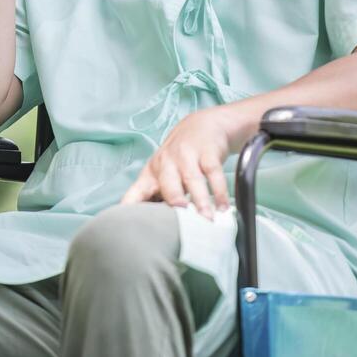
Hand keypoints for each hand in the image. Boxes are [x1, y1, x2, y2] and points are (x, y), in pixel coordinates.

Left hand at [120, 108, 237, 218]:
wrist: (204, 125)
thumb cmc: (180, 158)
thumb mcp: (165, 174)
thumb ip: (160, 198)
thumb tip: (157, 231)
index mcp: (152, 173)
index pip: (137, 192)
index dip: (133, 207)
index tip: (135, 226)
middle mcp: (167, 163)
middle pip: (167, 184)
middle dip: (173, 199)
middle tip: (181, 218)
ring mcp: (187, 155)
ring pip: (193, 179)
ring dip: (200, 200)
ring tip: (207, 219)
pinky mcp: (207, 152)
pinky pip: (213, 172)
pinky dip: (219, 191)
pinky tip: (223, 207)